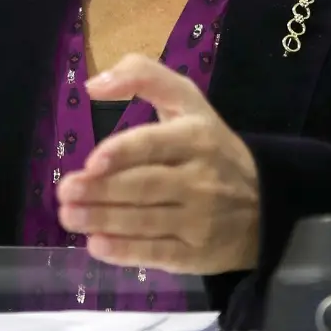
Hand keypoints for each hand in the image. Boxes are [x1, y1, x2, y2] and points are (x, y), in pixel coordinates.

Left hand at [55, 56, 260, 273]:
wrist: (265, 204)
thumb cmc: (209, 146)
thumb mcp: (186, 100)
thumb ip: (142, 76)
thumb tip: (93, 85)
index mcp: (196, 136)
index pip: (154, 144)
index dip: (122, 153)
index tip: (90, 162)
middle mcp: (201, 178)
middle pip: (145, 186)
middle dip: (101, 191)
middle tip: (65, 192)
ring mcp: (201, 220)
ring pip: (146, 221)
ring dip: (103, 220)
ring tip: (69, 216)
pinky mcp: (198, 254)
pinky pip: (158, 254)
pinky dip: (125, 252)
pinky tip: (96, 246)